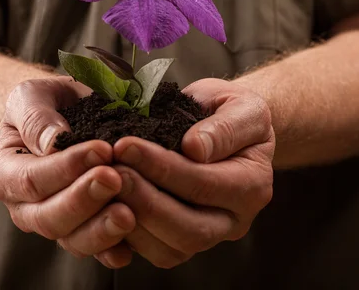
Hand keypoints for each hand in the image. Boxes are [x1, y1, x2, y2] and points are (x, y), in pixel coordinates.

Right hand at [0, 78, 135, 267]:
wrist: (65, 116)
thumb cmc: (47, 104)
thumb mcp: (33, 95)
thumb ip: (36, 116)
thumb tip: (52, 142)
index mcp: (5, 173)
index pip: (30, 179)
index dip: (66, 168)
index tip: (102, 149)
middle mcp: (24, 206)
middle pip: (49, 217)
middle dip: (84, 199)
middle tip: (115, 178)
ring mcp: (56, 223)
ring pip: (73, 239)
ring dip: (101, 230)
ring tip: (128, 214)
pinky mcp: (84, 232)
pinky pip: (96, 250)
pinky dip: (113, 250)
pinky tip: (131, 246)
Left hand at [95, 78, 273, 267]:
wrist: (226, 125)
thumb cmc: (231, 112)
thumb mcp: (240, 106)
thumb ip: (224, 127)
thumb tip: (195, 149)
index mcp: (253, 185)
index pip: (204, 184)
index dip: (162, 167)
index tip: (125, 145)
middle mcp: (235, 220)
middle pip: (189, 228)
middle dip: (144, 200)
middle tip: (110, 171)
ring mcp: (211, 235)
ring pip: (171, 249)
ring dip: (133, 220)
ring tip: (105, 186)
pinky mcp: (185, 242)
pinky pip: (157, 253)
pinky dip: (130, 236)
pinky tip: (108, 206)